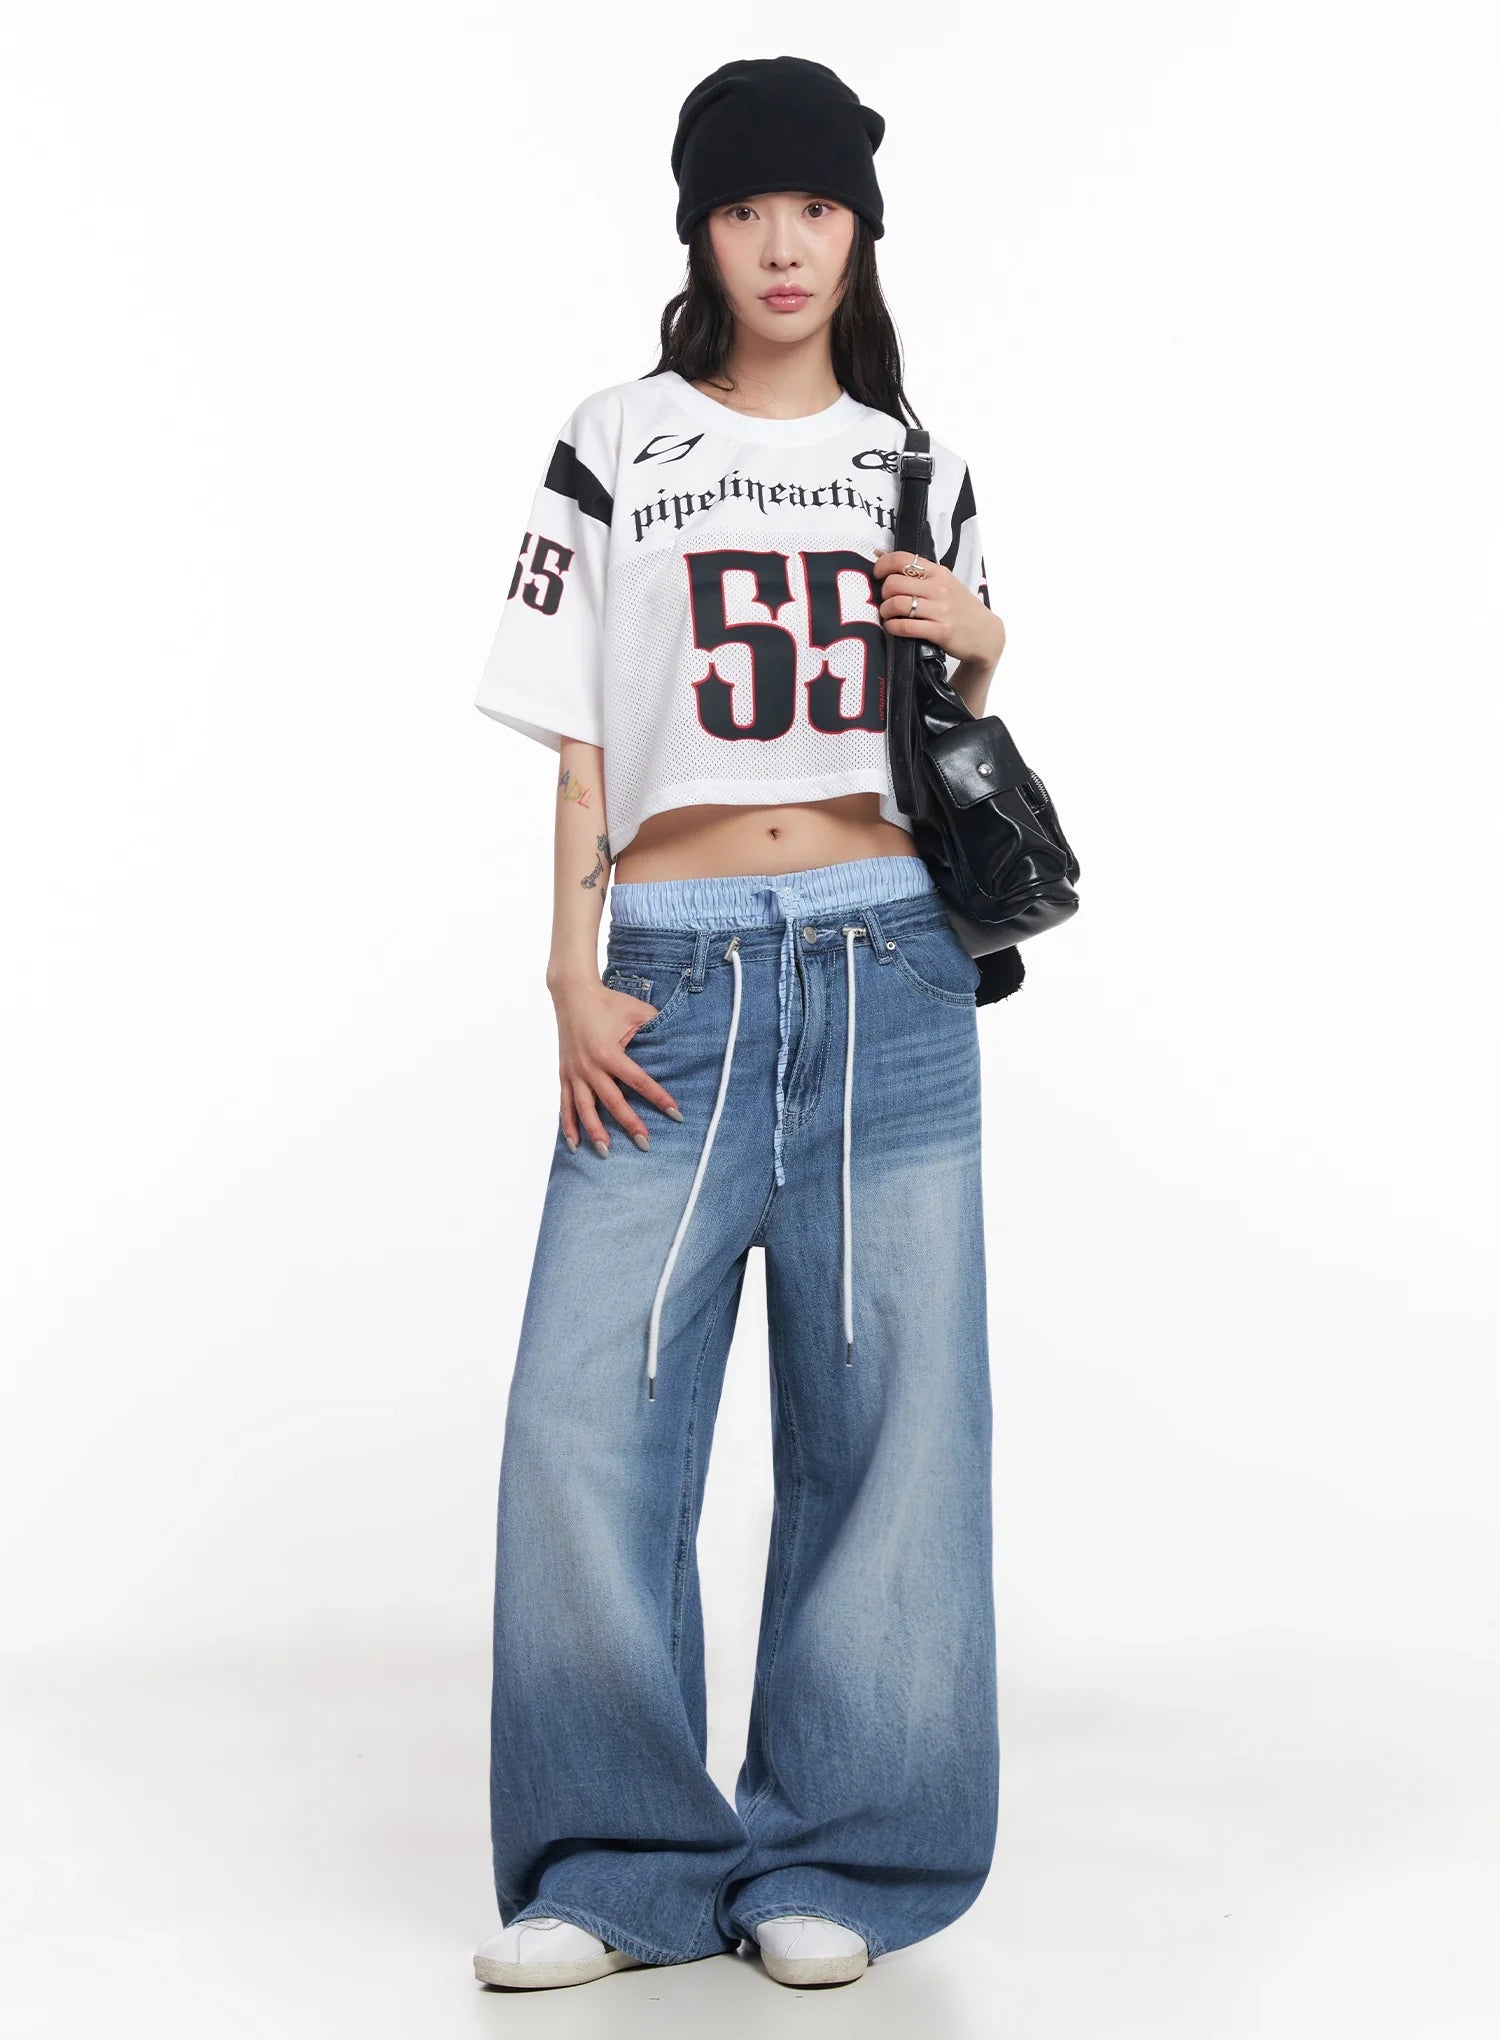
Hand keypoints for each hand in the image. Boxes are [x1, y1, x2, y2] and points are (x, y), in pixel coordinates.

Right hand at [553, 975, 683, 1156]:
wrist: (572, 994)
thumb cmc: (608, 1002)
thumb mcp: (637, 1011)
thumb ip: (656, 1027)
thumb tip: (681, 1042)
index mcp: (609, 1052)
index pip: (639, 1081)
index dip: (659, 1098)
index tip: (675, 1114)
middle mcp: (590, 1067)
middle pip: (613, 1102)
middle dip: (630, 1124)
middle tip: (645, 1144)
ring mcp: (574, 1073)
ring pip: (585, 1109)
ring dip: (596, 1132)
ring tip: (607, 1152)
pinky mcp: (564, 1075)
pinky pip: (565, 1105)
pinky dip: (568, 1126)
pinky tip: (574, 1145)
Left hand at [872, 550, 1005, 670]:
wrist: (986, 634)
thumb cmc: (961, 608)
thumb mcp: (946, 583)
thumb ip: (919, 573)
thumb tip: (881, 554)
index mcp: (939, 573)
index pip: (903, 559)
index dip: (882, 565)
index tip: (877, 575)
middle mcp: (939, 588)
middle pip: (894, 583)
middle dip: (883, 593)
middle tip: (886, 601)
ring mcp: (940, 610)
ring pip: (897, 604)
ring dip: (885, 611)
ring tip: (888, 615)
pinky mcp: (940, 631)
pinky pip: (905, 626)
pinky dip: (893, 627)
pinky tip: (893, 627)